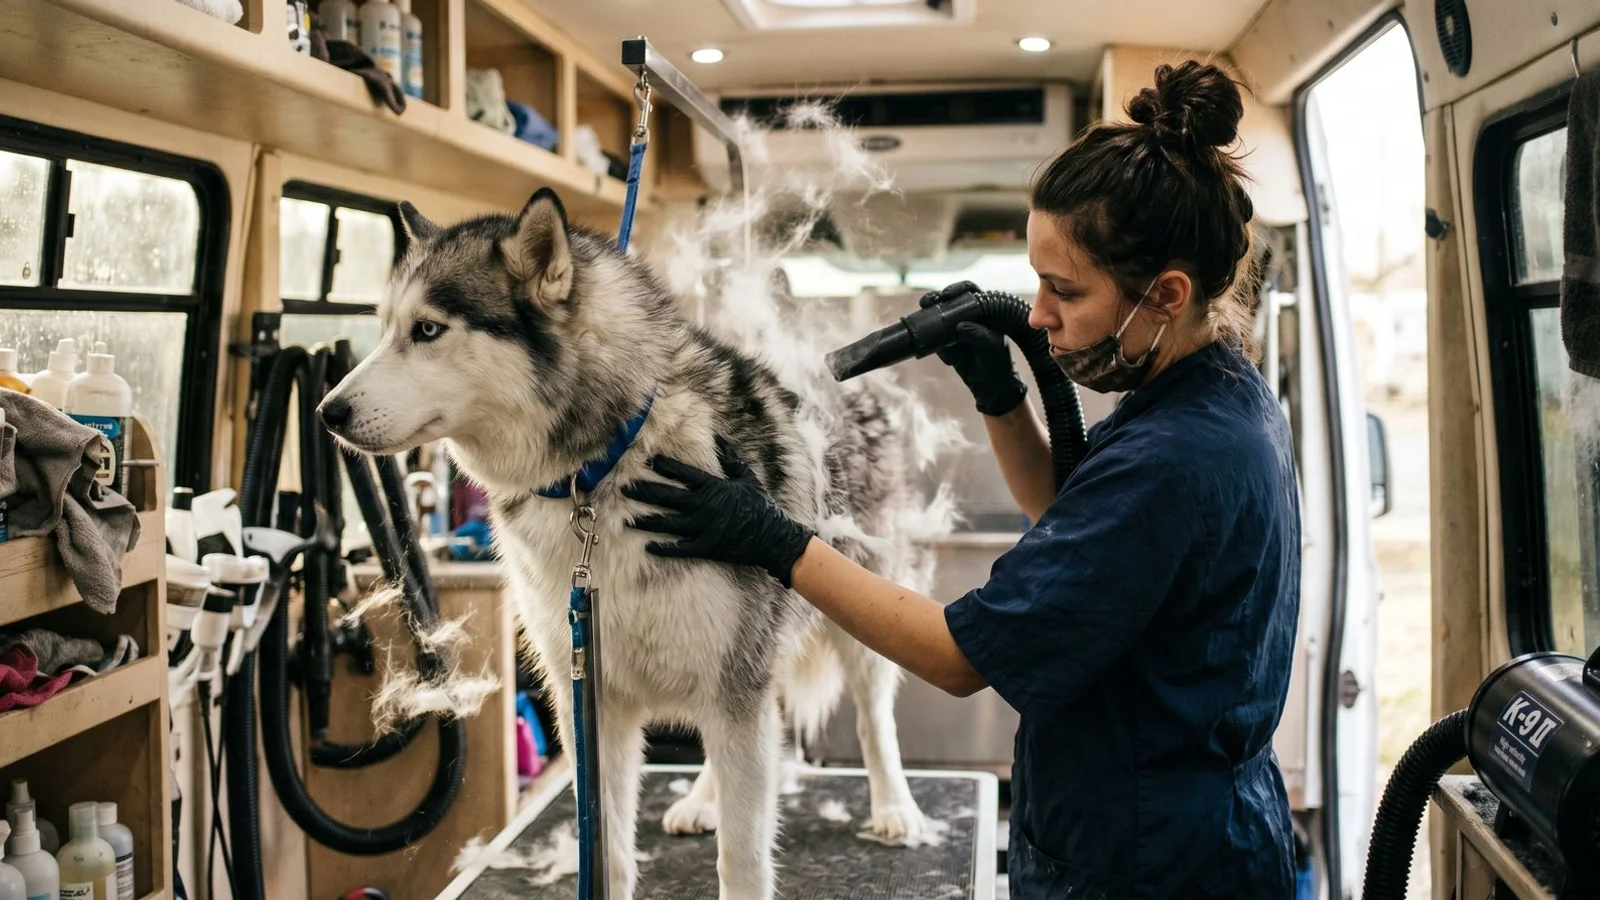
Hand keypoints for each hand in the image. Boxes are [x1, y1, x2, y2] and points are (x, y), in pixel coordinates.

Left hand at [623, 438, 815, 587]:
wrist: (772, 537)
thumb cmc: (760, 506)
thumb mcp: (747, 479)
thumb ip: (731, 460)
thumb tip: (720, 441)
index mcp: (714, 488)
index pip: (684, 474)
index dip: (666, 466)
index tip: (649, 461)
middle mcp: (704, 506)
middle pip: (668, 496)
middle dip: (645, 491)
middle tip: (625, 488)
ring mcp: (704, 528)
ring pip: (668, 523)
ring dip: (647, 520)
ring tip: (629, 519)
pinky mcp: (706, 547)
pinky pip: (680, 549)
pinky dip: (664, 548)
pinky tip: (649, 546)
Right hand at [919, 281, 1027, 415]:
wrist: (992, 387)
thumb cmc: (998, 362)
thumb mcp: (992, 346)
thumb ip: (978, 335)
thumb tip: (960, 326)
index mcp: (984, 311)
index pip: (970, 292)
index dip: (957, 289)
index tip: (947, 295)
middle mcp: (968, 318)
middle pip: (948, 302)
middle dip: (936, 300)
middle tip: (927, 302)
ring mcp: (956, 331)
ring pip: (937, 319)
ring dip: (929, 318)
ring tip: (925, 322)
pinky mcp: (946, 346)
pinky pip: (935, 342)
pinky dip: (937, 347)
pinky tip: (952, 359)